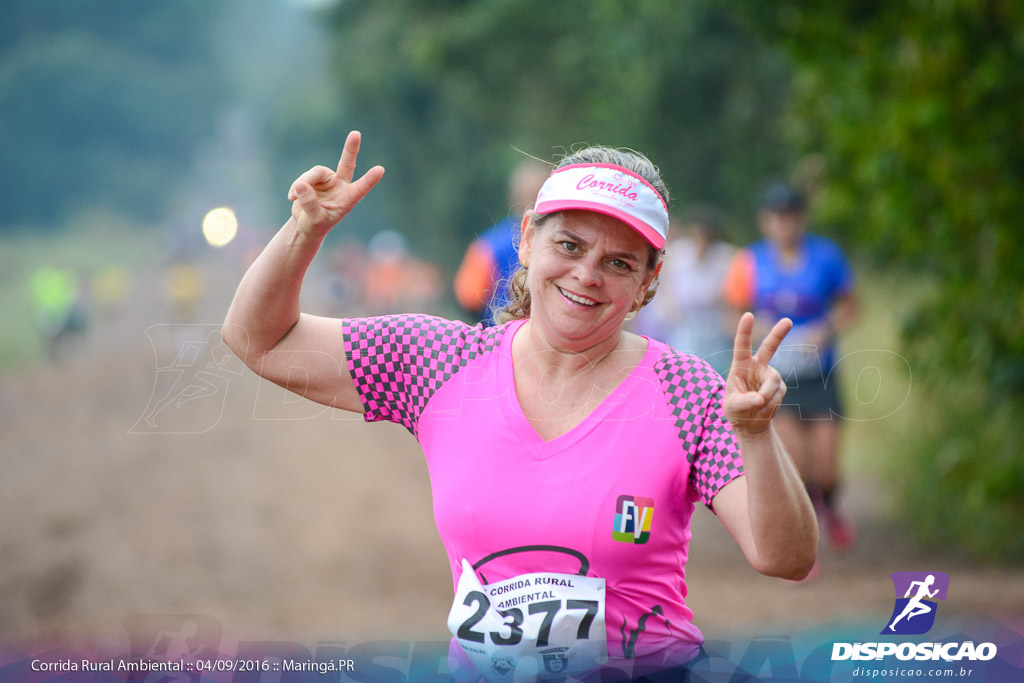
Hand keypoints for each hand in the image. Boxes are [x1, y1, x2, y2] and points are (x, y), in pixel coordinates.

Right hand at [287, 131, 384, 239]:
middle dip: (350, 149)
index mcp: (348, 200)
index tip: (381, 170)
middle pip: (347, 164)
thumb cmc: (315, 225)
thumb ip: (309, 204)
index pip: (360, 189)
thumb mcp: (313, 220)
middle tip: (356, 133)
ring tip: (294, 197)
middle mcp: (341, 186)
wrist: (305, 223)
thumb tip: (301, 185)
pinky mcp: (315, 177)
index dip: (369, 180)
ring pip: (316, 172)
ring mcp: (328, 179)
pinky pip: (304, 177)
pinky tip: (292, 197)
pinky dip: (296, 187)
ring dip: (303, 183)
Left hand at [724, 312, 792, 436]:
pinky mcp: (780, 386)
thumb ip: (744, 402)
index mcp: (740, 365)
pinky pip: (778, 394)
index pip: (742, 346)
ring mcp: (770, 375)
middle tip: (788, 321)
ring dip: (766, 398)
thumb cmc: (735, 410)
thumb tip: (760, 399)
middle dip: (779, 334)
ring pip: (773, 383)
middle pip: (769, 347)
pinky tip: (764, 408)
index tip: (748, 315)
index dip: (745, 331)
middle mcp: (757, 366)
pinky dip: (771, 405)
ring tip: (756, 407)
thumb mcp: (732, 407)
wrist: (750, 422)